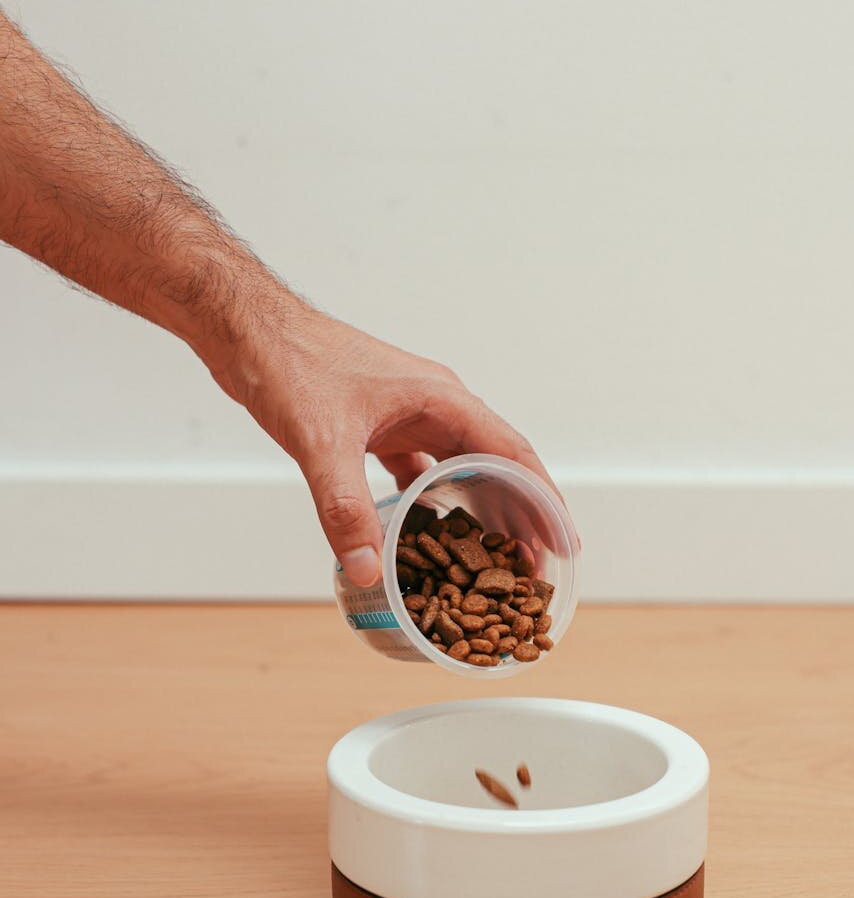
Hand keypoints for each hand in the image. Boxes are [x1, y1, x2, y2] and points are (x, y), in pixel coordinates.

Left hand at [208, 291, 556, 587]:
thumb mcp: (320, 441)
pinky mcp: (379, 424)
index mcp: (441, 399)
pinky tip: (426, 531)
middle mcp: (434, 404)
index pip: (513, 454)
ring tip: (491, 558)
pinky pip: (419, 468)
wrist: (245, 327)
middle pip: (494, 465)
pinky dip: (430, 501)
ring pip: (458, 468)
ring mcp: (407, 413)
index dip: (544, 500)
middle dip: (518, 516)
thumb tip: (365, 569)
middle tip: (533, 568)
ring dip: (477, 510)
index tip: (564, 542)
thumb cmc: (288, 362)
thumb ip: (344, 509)